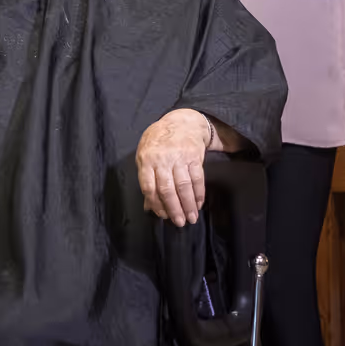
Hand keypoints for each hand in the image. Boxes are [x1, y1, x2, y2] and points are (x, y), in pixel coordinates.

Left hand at [137, 108, 212, 225]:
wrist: (181, 122)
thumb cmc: (159, 141)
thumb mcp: (145, 154)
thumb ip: (146, 178)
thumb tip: (148, 206)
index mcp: (147, 160)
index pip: (149, 187)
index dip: (156, 204)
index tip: (162, 215)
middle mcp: (163, 159)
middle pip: (168, 189)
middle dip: (174, 208)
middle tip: (179, 223)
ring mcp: (179, 157)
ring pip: (184, 186)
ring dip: (188, 205)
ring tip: (191, 218)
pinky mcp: (194, 157)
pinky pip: (198, 178)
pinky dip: (199, 193)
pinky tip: (198, 204)